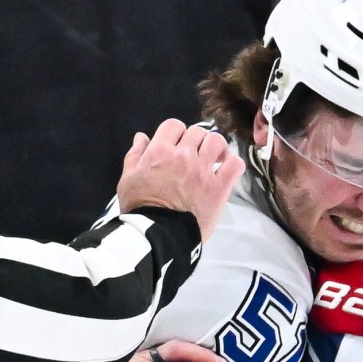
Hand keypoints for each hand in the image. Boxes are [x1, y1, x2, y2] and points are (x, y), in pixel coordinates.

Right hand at [115, 120, 245, 240]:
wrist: (158, 237)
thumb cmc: (139, 209)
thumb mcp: (127, 180)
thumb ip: (135, 155)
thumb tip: (142, 137)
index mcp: (159, 151)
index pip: (173, 125)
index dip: (176, 133)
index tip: (176, 146)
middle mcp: (183, 156)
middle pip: (196, 132)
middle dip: (195, 141)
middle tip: (193, 156)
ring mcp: (203, 171)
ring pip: (217, 142)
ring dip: (215, 148)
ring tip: (212, 160)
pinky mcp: (219, 188)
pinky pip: (235, 165)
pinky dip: (233, 163)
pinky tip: (226, 169)